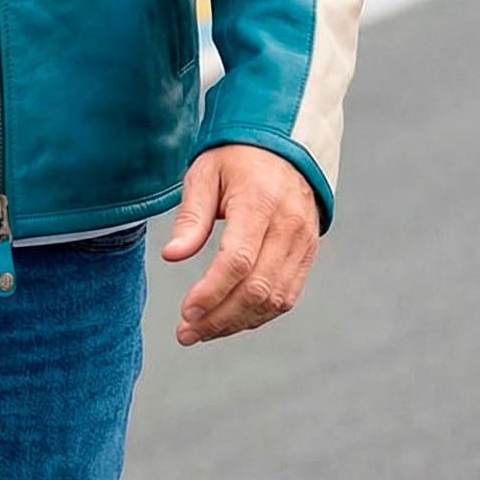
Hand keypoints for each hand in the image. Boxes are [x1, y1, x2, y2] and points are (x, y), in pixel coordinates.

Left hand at [160, 144, 318, 344]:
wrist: (284, 145)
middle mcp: (288, 225)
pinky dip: (258, 315)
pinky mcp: (308, 254)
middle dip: (220, 318)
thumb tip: (172, 257)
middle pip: (257, 288)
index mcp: (260, 201)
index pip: (238, 260)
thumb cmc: (236, 157)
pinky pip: (287, 296)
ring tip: (203, 331)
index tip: (186, 312)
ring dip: (237, 322)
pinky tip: (231, 319)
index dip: (212, 292)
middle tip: (187, 333)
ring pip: (275, 299)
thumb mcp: (204, 173)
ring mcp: (303, 242)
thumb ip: (191, 217)